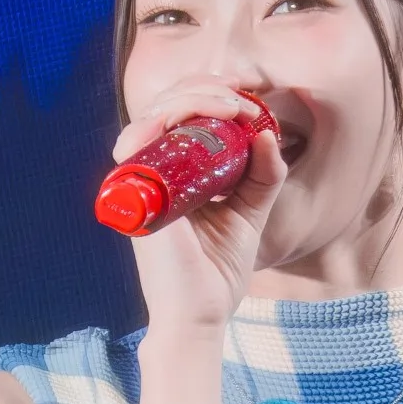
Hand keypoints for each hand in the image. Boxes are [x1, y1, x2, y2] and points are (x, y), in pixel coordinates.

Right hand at [113, 74, 288, 334]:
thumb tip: (269, 133)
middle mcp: (152, 170)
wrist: (200, 314)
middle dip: (208, 89)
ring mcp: (139, 180)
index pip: (182, 114)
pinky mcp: (133, 193)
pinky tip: (207, 116)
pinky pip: (138, 139)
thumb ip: (262, 174)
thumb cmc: (218, 270)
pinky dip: (167, 117)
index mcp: (174, 171)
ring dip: (195, 97)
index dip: (212, 94)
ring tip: (235, 107)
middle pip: (166, 104)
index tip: (250, 100)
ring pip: (153, 113)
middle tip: (245, 101)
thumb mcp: (250, 211)